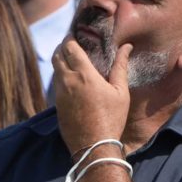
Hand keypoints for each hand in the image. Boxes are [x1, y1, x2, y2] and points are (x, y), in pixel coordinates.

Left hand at [51, 38, 131, 155]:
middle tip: (72, 44)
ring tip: (72, 60)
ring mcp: (59, 94)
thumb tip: (126, 47)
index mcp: (84, 74)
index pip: (69, 47)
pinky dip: (61, 77)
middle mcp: (67, 81)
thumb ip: (120, 67)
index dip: (70, 38)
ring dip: (61, 61)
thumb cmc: (112, 118)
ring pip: (55, 70)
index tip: (76, 34)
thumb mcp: (121, 92)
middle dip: (63, 46)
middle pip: (57, 55)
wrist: (94, 146)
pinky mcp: (57, 106)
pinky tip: (72, 81)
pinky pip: (56, 85)